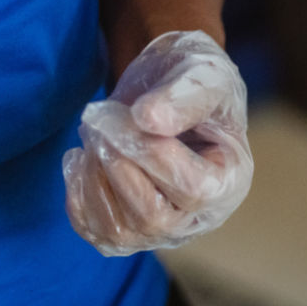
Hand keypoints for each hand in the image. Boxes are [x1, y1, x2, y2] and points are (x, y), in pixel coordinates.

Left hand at [64, 30, 254, 255]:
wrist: (167, 88)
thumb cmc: (193, 80)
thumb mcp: (202, 73)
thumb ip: (183, 97)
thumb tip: (148, 121)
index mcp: (229, 183)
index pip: (190, 189)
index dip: (150, 153)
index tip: (128, 112)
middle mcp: (199, 217)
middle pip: (153, 219)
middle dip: (116, 166)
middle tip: (99, 119)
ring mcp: (163, 229)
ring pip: (119, 232)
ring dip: (93, 178)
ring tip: (94, 135)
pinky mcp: (129, 229)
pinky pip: (94, 232)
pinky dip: (76, 195)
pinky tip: (81, 158)